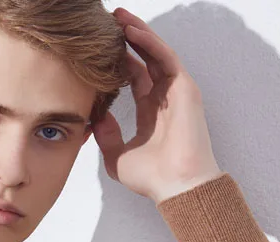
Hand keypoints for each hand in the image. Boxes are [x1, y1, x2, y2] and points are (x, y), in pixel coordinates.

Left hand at [92, 7, 223, 204]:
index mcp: (150, 114)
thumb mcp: (117, 157)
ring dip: (137, 33)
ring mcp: (175, 92)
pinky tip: (132, 30)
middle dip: (127, 40)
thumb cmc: (152, 178)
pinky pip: (164, 58)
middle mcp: (163, 99)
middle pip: (144, 60)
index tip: (99, 49)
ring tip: (118, 16)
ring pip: (155, 53)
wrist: (176, 186)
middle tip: (108, 21)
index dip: (118, 62)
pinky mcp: (184, 88)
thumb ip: (106, 136)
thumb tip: (95, 116)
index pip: (134, 78)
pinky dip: (149, 42)